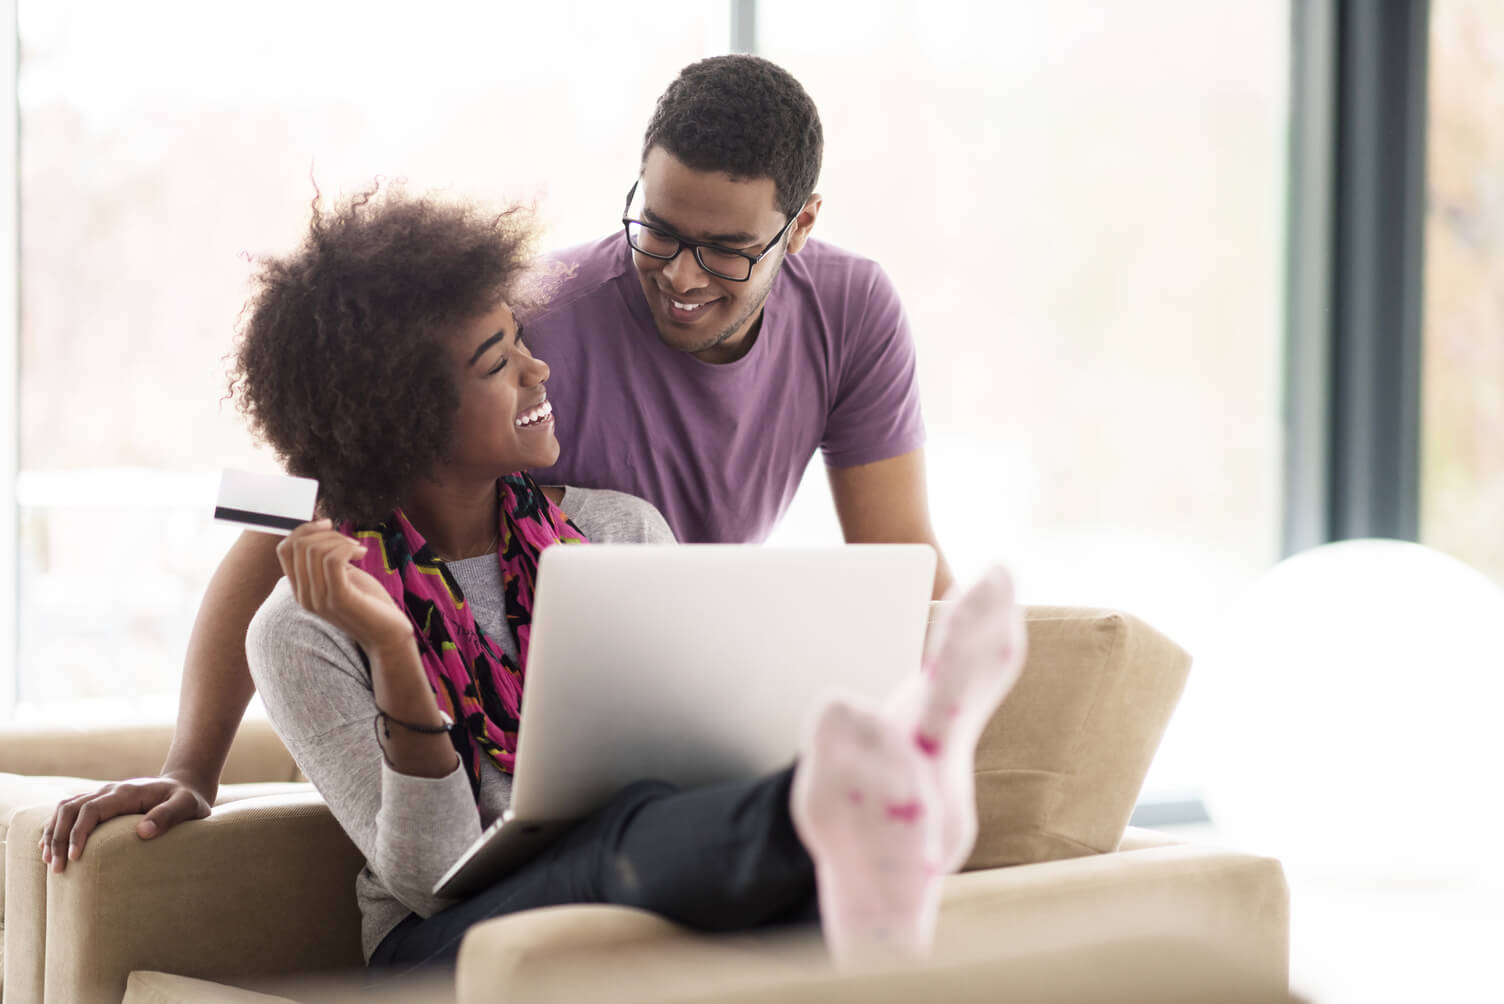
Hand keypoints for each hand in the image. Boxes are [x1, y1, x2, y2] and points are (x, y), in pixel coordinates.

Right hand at [40, 776, 211, 871]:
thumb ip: (169, 815)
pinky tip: (49, 847)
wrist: (185, 785)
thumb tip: (143, 832)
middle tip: (57, 868)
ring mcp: (103, 795)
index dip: (79, 833)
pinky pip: (70, 810)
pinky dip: (55, 827)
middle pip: (71, 808)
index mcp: (127, 792)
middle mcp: (110, 790)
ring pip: (65, 808)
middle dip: (58, 837)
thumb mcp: (188, 806)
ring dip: (53, 832)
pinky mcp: (101, 802)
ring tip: (49, 861)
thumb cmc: (188, 799)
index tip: (75, 858)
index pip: (92, 809)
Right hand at [277, 520, 411, 654]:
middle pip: (299, 545)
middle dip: (327, 533)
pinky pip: (332, 560)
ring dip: (340, 540)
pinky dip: (346, 548)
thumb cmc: (368, 603)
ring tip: (358, 550)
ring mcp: (319, 599)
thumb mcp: (343, 576)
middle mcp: (304, 595)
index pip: (284, 548)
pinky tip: (362, 553)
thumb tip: (320, 529)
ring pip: (315, 550)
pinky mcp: (339, 598)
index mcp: (301, 589)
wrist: (388, 634)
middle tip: (350, 542)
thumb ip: (326, 559)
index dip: (304, 529)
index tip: (329, 525)